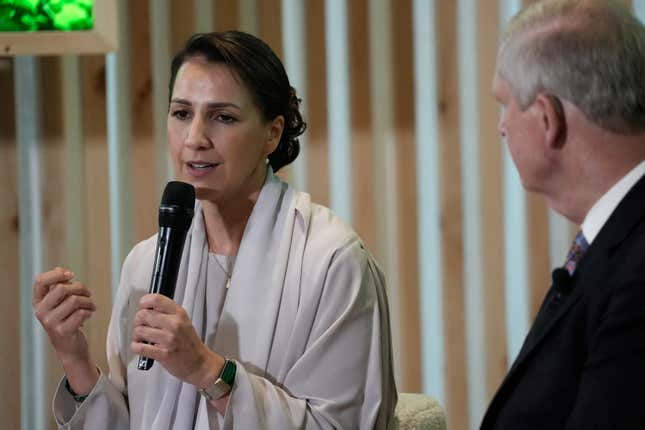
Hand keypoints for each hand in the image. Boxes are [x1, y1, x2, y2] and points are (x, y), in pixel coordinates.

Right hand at [33, 267, 99, 394]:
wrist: (70, 347)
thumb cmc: (67, 320)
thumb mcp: (60, 302)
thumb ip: (59, 285)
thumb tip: (59, 269)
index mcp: (38, 301)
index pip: (40, 281)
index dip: (56, 274)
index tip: (71, 274)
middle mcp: (41, 311)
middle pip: (62, 288)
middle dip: (80, 288)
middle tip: (88, 293)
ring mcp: (50, 322)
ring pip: (74, 300)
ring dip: (88, 301)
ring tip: (91, 305)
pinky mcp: (63, 331)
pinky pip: (81, 313)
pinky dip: (89, 311)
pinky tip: (90, 314)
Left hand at [131, 294, 224, 387]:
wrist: (199, 363)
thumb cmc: (189, 343)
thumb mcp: (183, 321)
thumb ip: (167, 313)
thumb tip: (147, 307)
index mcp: (179, 313)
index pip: (156, 299)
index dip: (144, 302)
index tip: (142, 307)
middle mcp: (174, 324)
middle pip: (143, 314)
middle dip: (138, 321)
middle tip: (142, 326)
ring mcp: (169, 339)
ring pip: (139, 331)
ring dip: (137, 336)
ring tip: (143, 338)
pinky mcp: (163, 354)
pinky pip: (139, 347)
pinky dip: (136, 347)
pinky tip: (142, 347)